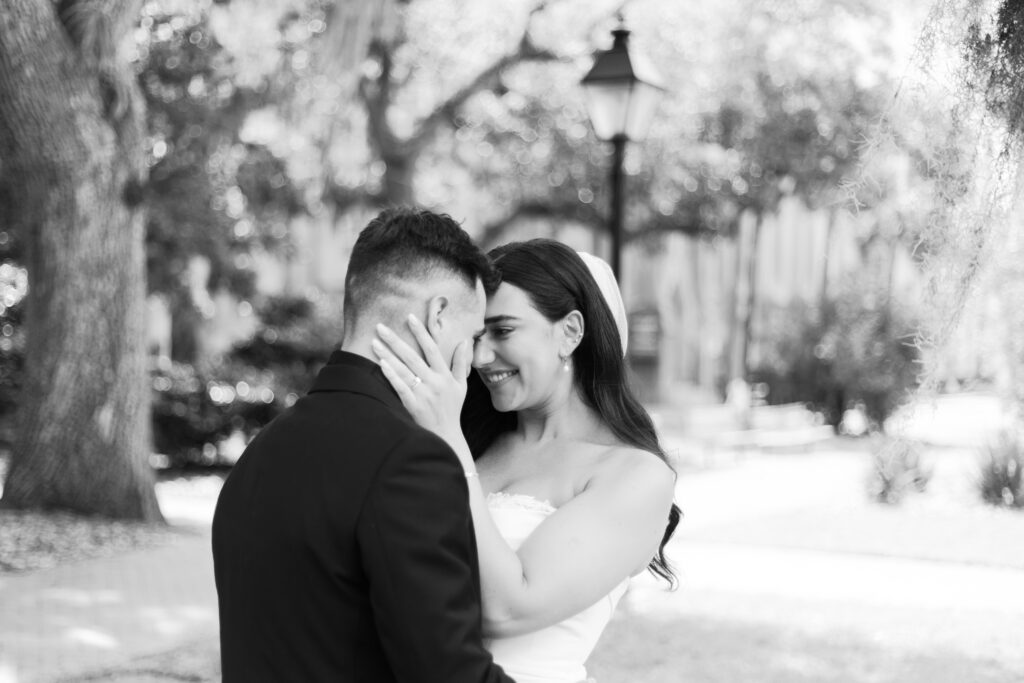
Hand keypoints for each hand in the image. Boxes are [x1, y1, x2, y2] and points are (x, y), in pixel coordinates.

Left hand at [371, 314, 471, 452]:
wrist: (446, 436)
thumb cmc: (452, 409)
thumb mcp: (461, 386)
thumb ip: (461, 363)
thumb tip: (463, 342)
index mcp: (445, 375)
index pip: (432, 348)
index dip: (421, 332)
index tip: (410, 317)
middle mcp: (434, 382)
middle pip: (413, 356)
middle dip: (396, 339)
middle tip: (380, 326)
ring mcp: (423, 394)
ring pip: (403, 370)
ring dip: (388, 354)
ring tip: (374, 342)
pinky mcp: (413, 405)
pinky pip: (400, 387)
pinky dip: (391, 375)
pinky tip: (381, 364)